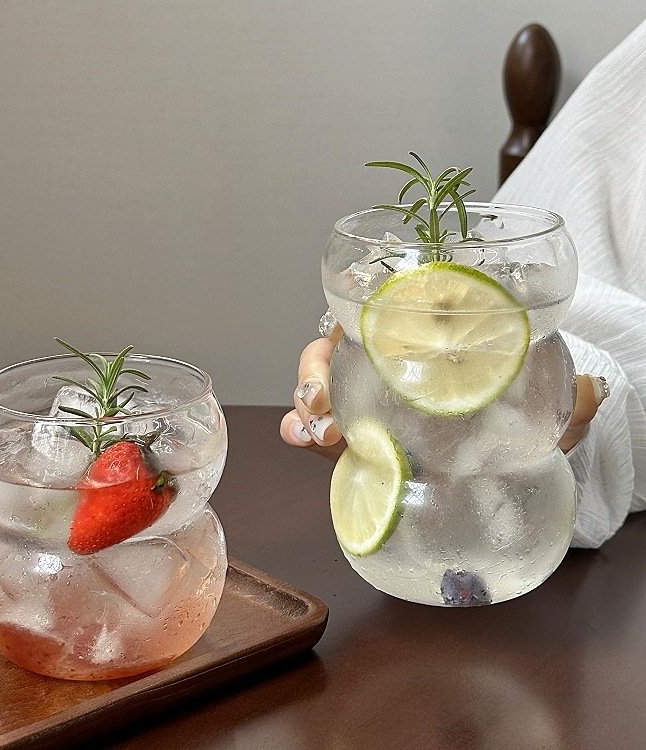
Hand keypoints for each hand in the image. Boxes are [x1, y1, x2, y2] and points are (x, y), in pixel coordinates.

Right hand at [280, 324, 606, 458]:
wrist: (499, 452)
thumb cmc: (512, 412)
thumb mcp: (538, 404)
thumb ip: (564, 399)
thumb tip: (595, 389)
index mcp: (422, 341)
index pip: (379, 318)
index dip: (356, 324)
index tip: (349, 340)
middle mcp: (385, 365)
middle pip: (334, 350)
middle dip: (318, 370)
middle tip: (324, 401)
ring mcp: (366, 401)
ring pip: (319, 387)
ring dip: (306, 404)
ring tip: (313, 431)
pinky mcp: (359, 437)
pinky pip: (323, 429)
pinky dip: (306, 433)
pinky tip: (306, 443)